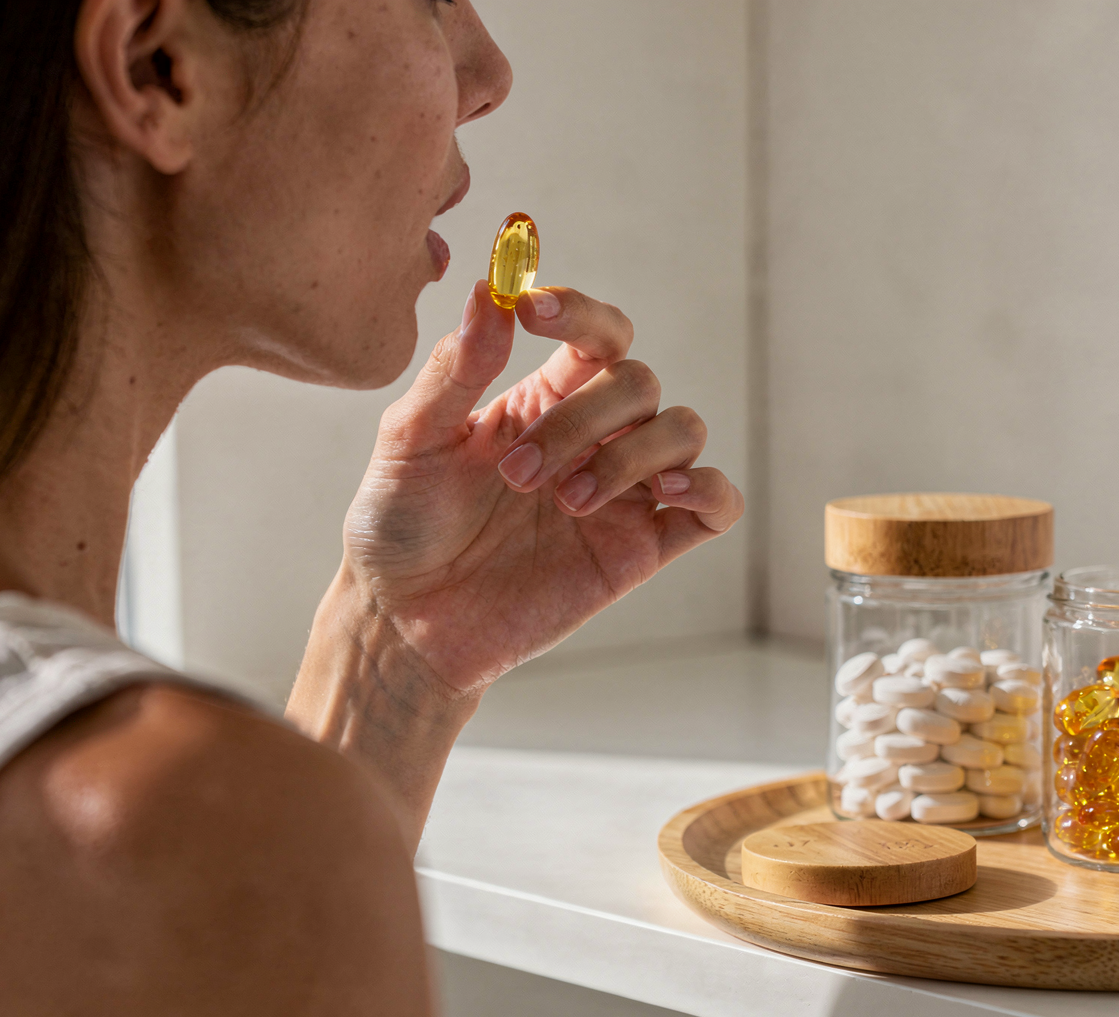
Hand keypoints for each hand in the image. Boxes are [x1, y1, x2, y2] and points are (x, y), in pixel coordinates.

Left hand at [288, 281, 742, 838]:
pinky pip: (717, 504)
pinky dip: (708, 488)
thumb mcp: (411, 438)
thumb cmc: (401, 525)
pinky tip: (665, 494)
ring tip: (569, 503)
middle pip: (637, 382)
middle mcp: (594, 435)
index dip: (579, 313)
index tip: (532, 312)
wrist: (408, 621)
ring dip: (632, 455)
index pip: (596, 334)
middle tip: (518, 476)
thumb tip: (489, 292)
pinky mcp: (645, 548)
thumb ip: (455, 368)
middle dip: (583, 419)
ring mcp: (625, 491)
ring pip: (682, 429)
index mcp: (543, 397)